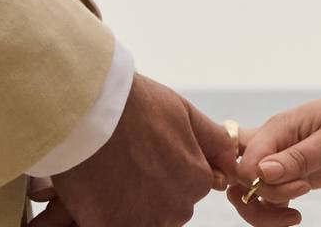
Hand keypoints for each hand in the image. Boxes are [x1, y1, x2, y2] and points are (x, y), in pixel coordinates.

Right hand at [30, 74, 236, 226]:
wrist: (88, 108)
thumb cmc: (136, 106)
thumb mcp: (184, 114)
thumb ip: (213, 141)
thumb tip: (232, 160)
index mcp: (196, 181)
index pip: (193, 185)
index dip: (170, 166)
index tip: (151, 151)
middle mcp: (174, 208)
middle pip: (168, 205)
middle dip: (153, 188)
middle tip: (129, 159)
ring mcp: (141, 220)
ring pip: (143, 217)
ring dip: (130, 202)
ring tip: (112, 171)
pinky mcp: (108, 226)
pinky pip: (114, 223)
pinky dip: (106, 211)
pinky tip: (97, 186)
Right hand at [227, 69, 320, 225]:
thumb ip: (299, 156)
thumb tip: (261, 172)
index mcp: (279, 127)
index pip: (245, 160)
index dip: (262, 182)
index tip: (302, 185)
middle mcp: (274, 143)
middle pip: (236, 174)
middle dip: (250, 198)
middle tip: (292, 203)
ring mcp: (281, 160)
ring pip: (247, 190)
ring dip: (261, 209)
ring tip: (294, 213)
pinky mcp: (292, 174)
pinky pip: (266, 197)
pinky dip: (273, 211)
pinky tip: (296, 216)